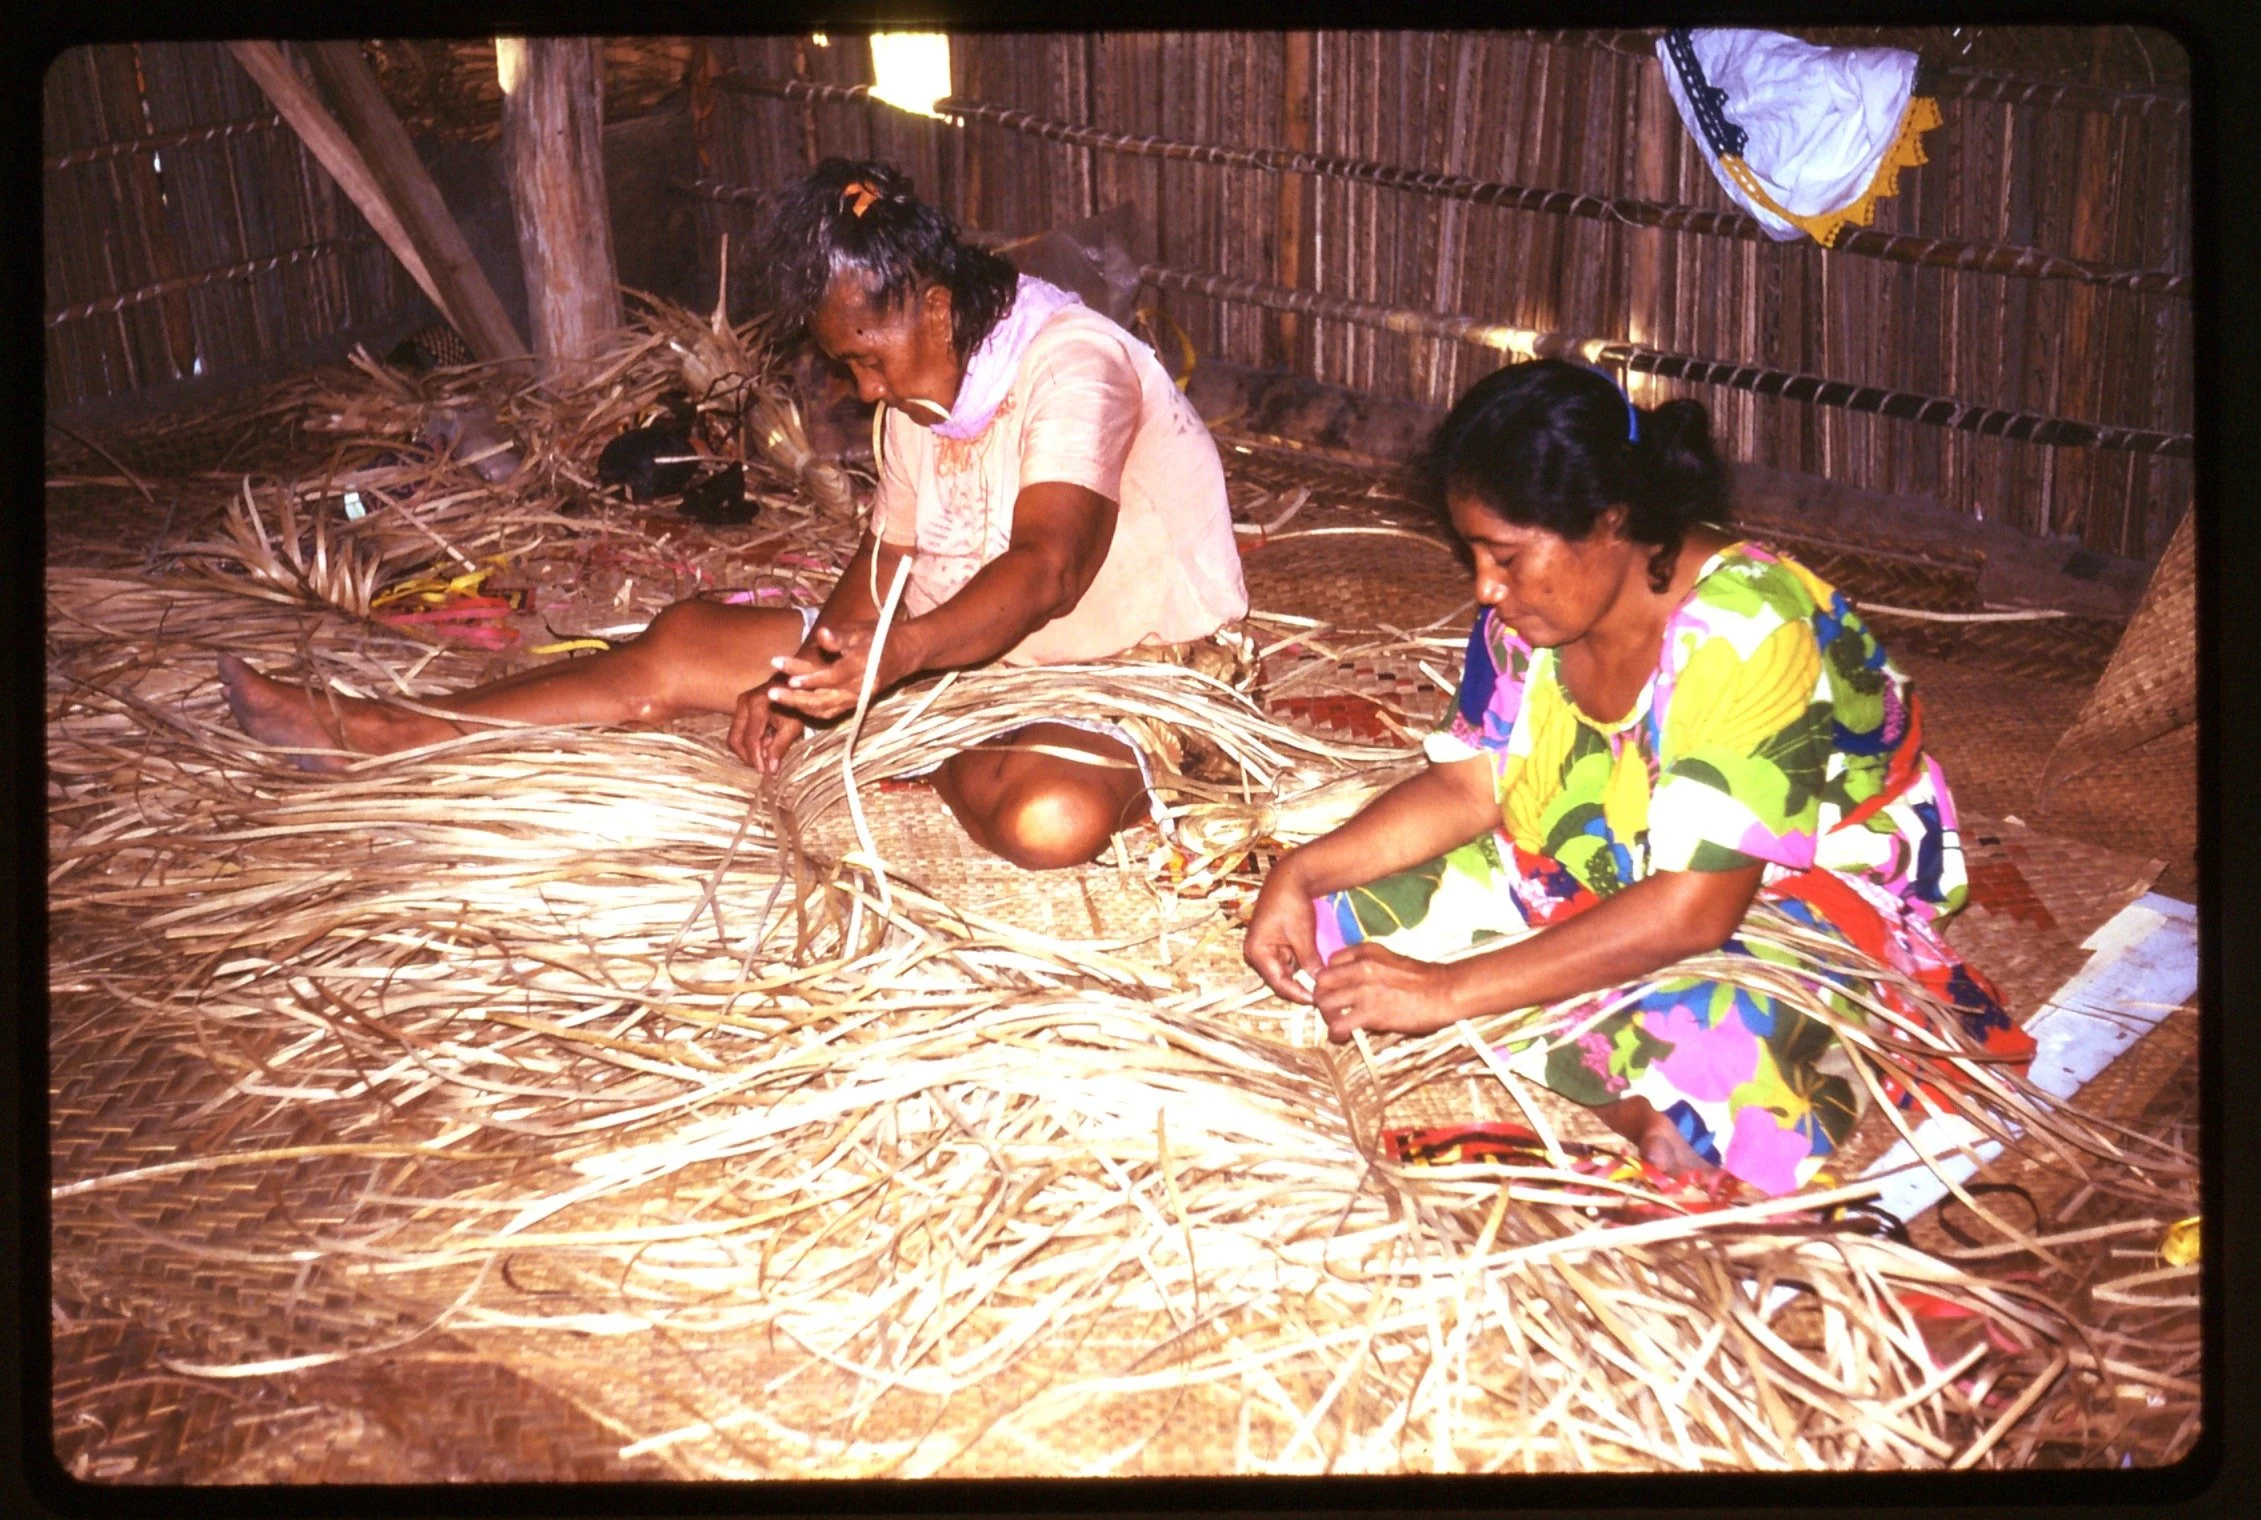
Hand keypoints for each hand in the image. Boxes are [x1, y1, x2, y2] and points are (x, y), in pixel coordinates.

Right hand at [728, 684, 804, 773]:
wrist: (795, 684)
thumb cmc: (797, 704)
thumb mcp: (792, 726)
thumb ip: (780, 747)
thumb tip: (771, 769)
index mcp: (757, 705)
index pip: (750, 738)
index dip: (755, 757)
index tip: (763, 772)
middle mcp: (744, 702)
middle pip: (735, 738)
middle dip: (747, 756)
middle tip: (761, 766)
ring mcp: (740, 703)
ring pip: (735, 735)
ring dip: (748, 749)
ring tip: (765, 756)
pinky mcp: (741, 706)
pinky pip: (739, 729)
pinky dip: (750, 741)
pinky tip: (765, 744)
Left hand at [762, 620, 905, 722]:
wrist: (905, 654)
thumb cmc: (880, 637)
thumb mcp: (861, 631)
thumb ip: (839, 637)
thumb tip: (822, 634)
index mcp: (859, 667)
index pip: (827, 675)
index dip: (805, 675)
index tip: (782, 667)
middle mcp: (858, 688)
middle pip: (822, 698)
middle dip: (794, 697)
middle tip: (771, 692)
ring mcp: (857, 699)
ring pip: (824, 709)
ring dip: (799, 705)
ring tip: (777, 697)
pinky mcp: (855, 705)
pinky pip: (830, 713)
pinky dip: (812, 711)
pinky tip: (795, 705)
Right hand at [1243, 853, 1321, 1002]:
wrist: (1289, 879)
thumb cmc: (1291, 903)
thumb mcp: (1302, 933)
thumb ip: (1308, 960)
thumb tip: (1319, 982)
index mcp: (1256, 951)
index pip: (1278, 981)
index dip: (1297, 993)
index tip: (1316, 1000)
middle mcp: (1257, 954)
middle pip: (1280, 980)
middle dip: (1299, 988)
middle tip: (1321, 998)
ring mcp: (1266, 951)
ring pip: (1286, 974)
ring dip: (1302, 979)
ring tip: (1321, 988)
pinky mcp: (1276, 947)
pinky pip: (1289, 964)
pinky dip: (1302, 968)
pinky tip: (1317, 974)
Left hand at [1311, 942, 1467, 1042]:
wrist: (1445, 991)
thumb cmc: (1423, 979)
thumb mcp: (1390, 960)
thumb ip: (1367, 966)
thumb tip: (1350, 984)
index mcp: (1366, 951)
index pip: (1330, 961)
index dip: (1331, 978)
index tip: (1337, 989)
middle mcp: (1360, 967)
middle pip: (1321, 981)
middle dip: (1323, 996)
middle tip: (1333, 1008)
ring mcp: (1364, 989)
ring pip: (1324, 1003)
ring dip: (1328, 1016)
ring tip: (1338, 1024)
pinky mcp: (1370, 1012)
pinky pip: (1337, 1025)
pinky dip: (1336, 1034)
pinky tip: (1344, 1037)